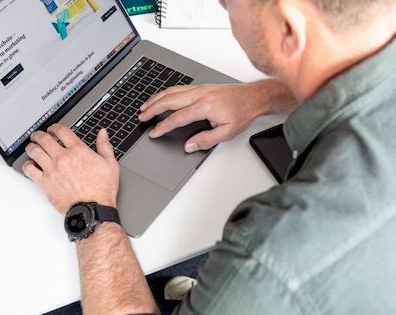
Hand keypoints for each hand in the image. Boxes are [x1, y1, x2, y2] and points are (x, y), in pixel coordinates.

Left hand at [22, 124, 119, 213]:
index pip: (61, 131)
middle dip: (39, 134)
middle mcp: (62, 158)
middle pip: (44, 138)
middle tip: (38, 135)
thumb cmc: (102, 189)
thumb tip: (102, 133)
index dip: (55, 127)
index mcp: (78, 151)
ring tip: (32, 147)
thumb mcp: (110, 164)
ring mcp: (51, 170)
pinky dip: (27, 165)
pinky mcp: (44, 183)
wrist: (93, 208)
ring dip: (31, 146)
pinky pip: (29, 170)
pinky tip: (30, 165)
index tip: (53, 129)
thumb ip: (104, 146)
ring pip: (34, 151)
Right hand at [138, 83, 265, 152]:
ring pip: (172, 91)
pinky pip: (179, 88)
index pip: (177, 117)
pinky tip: (162, 97)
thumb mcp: (227, 133)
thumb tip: (189, 145)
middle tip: (142, 117)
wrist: (253, 97)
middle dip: (153, 109)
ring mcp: (199, 89)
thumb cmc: (242, 112)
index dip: (163, 126)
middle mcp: (199, 94)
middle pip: (169, 100)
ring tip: (145, 106)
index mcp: (204, 106)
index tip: (154, 132)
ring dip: (157, 99)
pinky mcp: (201, 87)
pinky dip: (166, 93)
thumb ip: (206, 140)